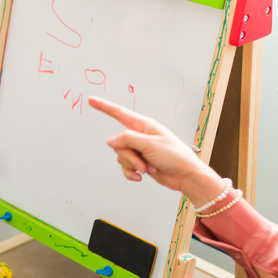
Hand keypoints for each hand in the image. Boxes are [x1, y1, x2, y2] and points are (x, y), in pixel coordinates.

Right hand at [88, 96, 223, 206]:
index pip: (119, 113)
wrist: (186, 176)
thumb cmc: (175, 156)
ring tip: (148, 169)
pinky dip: (131, 173)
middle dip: (129, 156)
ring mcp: (139, 150)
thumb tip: (110, 140)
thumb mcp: (150, 144)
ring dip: (133, 165)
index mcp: (144, 125)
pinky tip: (141, 176)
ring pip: (121, 156)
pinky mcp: (140, 162)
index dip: (104, 106)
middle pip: (118, 143)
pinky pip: (126, 167)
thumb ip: (128, 140)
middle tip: (143, 163)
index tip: (91, 100)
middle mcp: (140, 136)